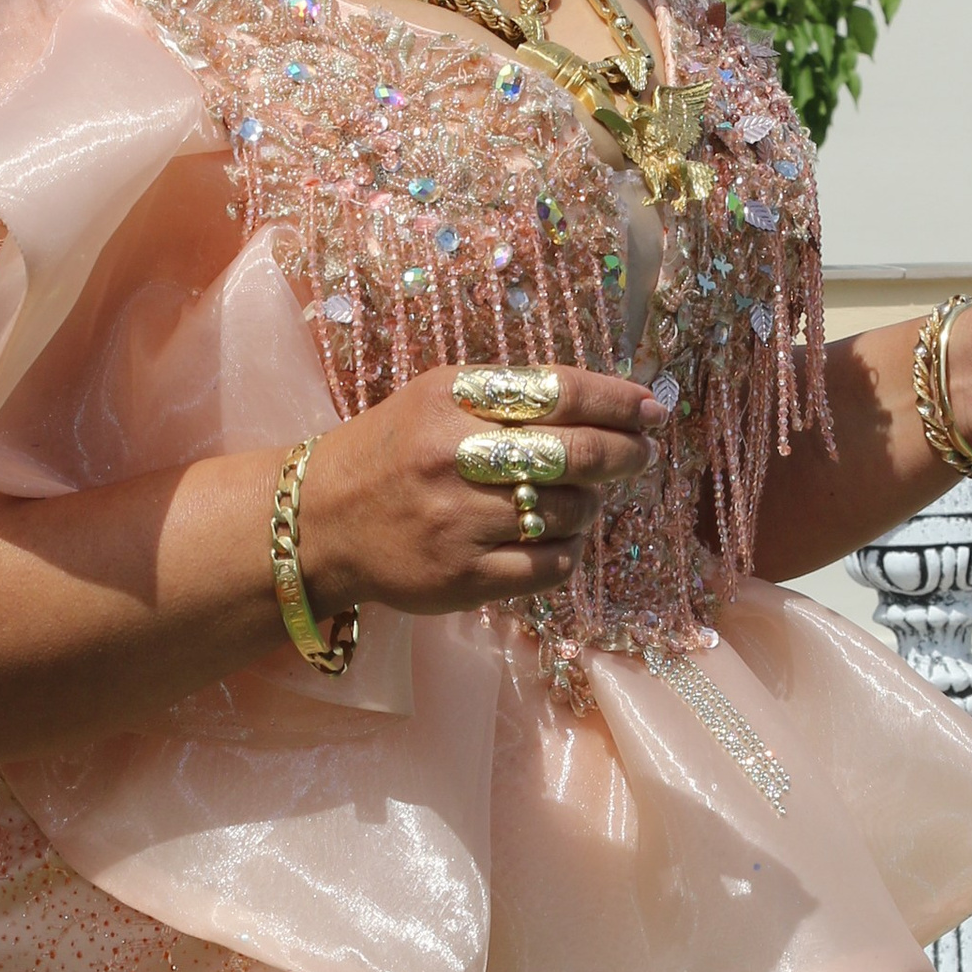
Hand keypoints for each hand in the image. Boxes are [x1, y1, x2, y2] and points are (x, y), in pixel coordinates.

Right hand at [299, 362, 657, 614]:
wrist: (321, 522)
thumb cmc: (394, 450)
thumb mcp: (437, 397)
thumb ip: (510, 394)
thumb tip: (609, 404)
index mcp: (451, 400)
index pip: (558, 392)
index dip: (617, 401)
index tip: (650, 409)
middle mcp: (452, 457)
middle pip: (574, 453)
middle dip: (624, 454)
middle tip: (641, 454)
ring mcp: (457, 522)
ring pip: (568, 513)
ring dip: (589, 506)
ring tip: (578, 499)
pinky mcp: (461, 578)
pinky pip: (549, 564)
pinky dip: (567, 549)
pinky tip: (555, 536)